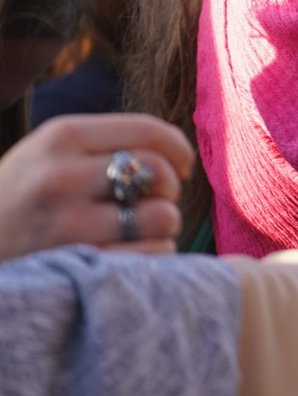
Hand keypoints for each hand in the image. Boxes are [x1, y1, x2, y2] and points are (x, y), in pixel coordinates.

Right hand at [0, 114, 192, 260]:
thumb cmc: (17, 200)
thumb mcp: (45, 155)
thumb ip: (101, 146)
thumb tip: (176, 151)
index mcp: (60, 137)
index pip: (148, 130)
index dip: (178, 149)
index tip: (181, 166)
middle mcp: (62, 175)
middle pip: (158, 171)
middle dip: (168, 187)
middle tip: (153, 201)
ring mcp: (66, 224)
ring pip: (161, 215)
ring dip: (162, 224)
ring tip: (141, 229)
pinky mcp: (74, 265)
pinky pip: (151, 255)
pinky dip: (154, 255)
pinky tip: (131, 254)